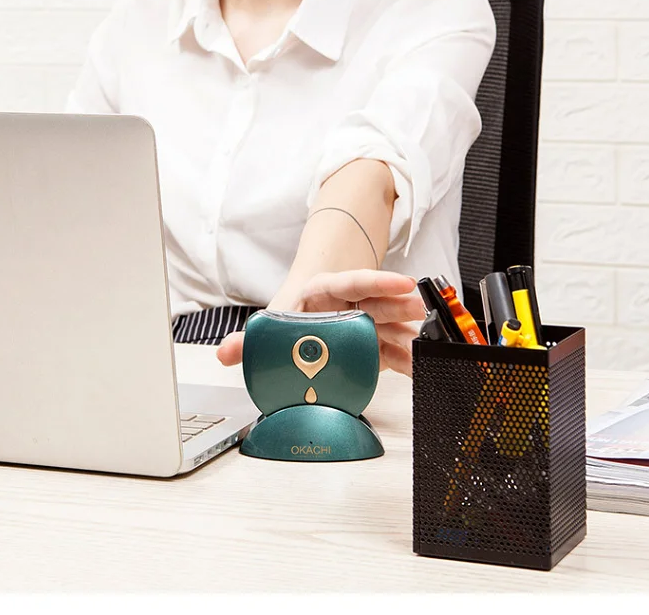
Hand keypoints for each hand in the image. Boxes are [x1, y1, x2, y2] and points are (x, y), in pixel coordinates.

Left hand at [216, 269, 423, 376]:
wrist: (300, 320)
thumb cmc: (289, 318)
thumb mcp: (271, 325)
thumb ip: (249, 341)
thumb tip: (225, 353)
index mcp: (324, 291)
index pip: (353, 281)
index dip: (378, 282)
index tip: (403, 282)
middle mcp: (348, 304)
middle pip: (377, 302)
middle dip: (399, 306)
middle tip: (419, 309)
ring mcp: (364, 323)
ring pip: (390, 326)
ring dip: (407, 335)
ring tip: (423, 347)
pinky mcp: (372, 344)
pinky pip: (392, 350)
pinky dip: (405, 360)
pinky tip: (418, 368)